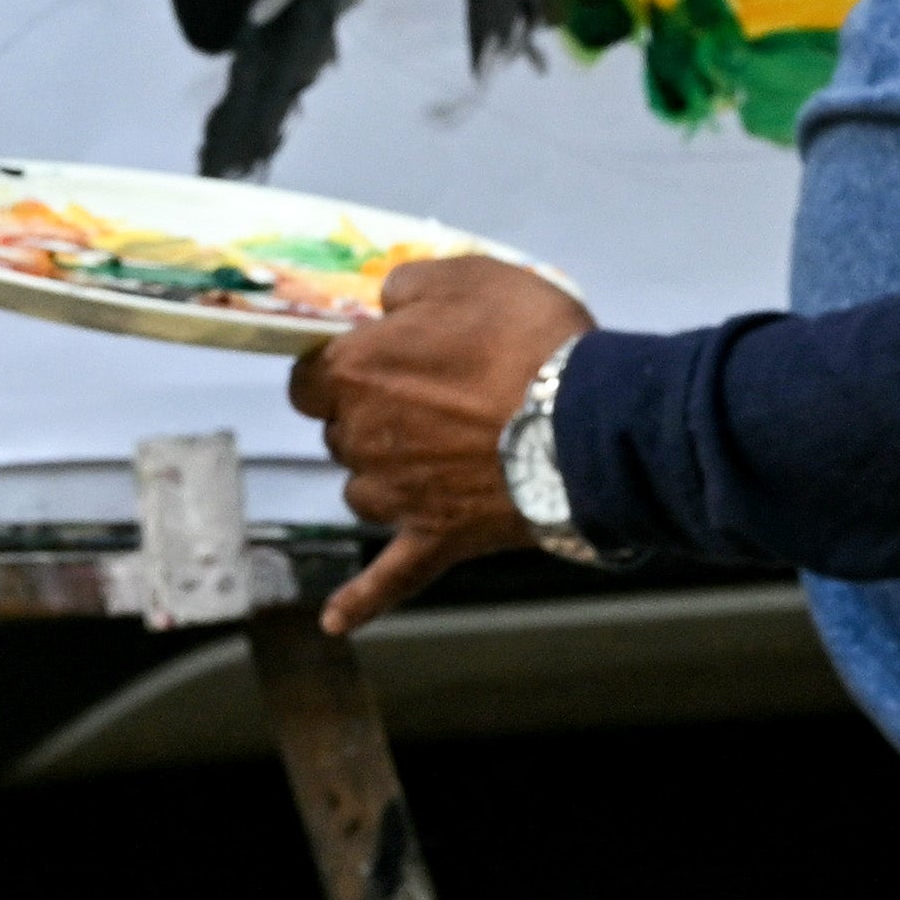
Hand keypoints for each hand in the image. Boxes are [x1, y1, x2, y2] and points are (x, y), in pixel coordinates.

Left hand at [287, 254, 586, 632]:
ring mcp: (397, 495)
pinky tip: (335, 623)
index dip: (342, 367)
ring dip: (385, 477)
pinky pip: (388, 578)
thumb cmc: (527, 341)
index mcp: (355, 373)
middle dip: (372, 417)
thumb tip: (383, 304)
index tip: (381, 361)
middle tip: (437, 401)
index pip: (310, 376)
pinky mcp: (436, 538)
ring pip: (363, 490)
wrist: (589, 422)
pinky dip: (360, 601)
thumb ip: (409, 287)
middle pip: (341, 432)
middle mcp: (359, 437)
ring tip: (440, 459)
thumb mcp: (466, 277)